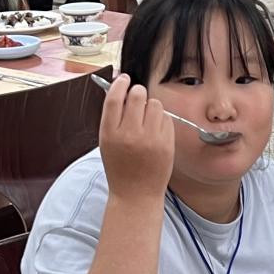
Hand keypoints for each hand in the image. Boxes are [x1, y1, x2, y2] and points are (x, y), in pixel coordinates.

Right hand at [97, 73, 173, 203]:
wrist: (136, 194)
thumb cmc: (120, 167)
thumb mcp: (107, 143)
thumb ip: (112, 118)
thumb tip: (120, 89)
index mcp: (110, 134)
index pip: (114, 98)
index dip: (120, 84)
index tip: (124, 79)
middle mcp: (130, 135)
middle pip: (136, 95)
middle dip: (137, 92)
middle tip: (137, 99)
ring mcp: (150, 140)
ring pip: (154, 103)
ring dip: (150, 106)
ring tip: (146, 120)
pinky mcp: (166, 144)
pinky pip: (166, 118)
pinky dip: (161, 120)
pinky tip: (155, 132)